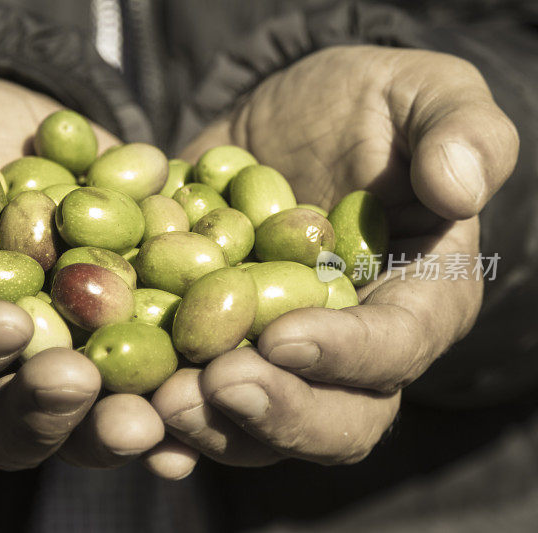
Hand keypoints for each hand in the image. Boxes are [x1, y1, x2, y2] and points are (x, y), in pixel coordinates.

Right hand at [0, 71, 163, 470]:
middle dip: (63, 412)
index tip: (6, 325)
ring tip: (172, 410)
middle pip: (25, 414)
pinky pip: (163, 347)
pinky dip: (193, 361)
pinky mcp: (129, 309)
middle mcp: (0, 362)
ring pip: (100, 400)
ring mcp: (69, 340)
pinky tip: (230, 368)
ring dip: (138, 412)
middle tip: (102, 400)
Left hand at [153, 46, 518, 466]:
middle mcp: (354, 351)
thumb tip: (459, 188)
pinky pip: (197, 405)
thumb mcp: (421, 94)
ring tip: (159, 405)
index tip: (283, 336)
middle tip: (218, 384)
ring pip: (259, 428)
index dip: (348, 353)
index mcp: (420, 297)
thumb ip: (460, 131)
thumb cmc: (366, 106)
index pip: (398, 344)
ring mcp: (280, 362)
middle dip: (277, 411)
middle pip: (334, 417)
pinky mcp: (219, 352)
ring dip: (209, 427)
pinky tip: (127, 420)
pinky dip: (161, 422)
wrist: (282, 123)